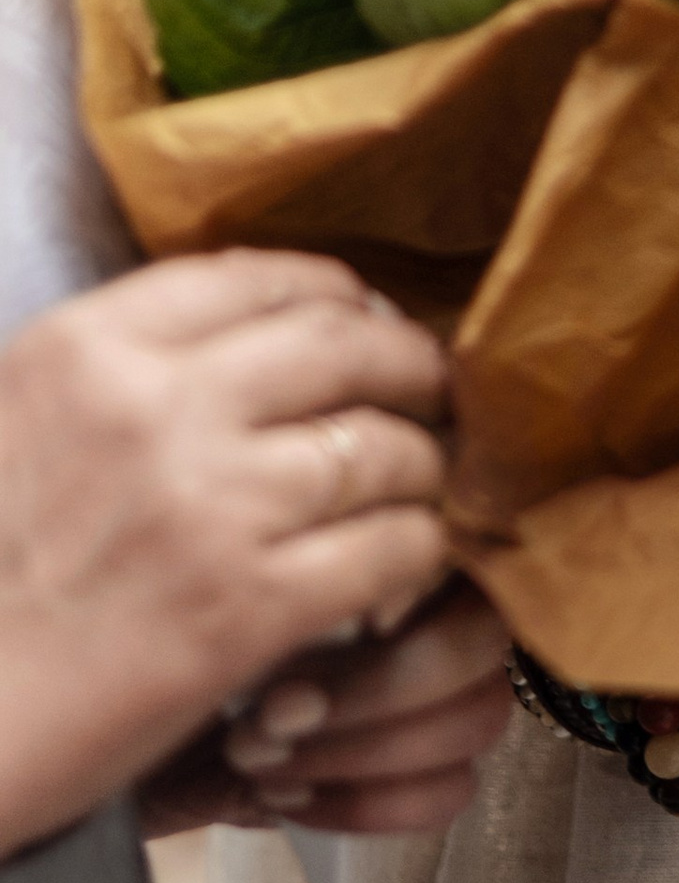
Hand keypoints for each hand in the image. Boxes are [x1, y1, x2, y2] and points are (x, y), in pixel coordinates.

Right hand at [0, 250, 452, 858]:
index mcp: (87, 348)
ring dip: (422, 464)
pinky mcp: (249, 606)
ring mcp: (210, 504)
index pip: (260, 276)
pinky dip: (417, 550)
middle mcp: (155, 406)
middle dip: (410, 365)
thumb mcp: (18, 418)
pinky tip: (407, 561)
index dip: (337, 297)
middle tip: (433, 390)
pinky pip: (390, 547)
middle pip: (343, 346)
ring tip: (423, 481)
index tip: (365, 322)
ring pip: (384, 446)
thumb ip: (121, 366)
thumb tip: (252, 335)